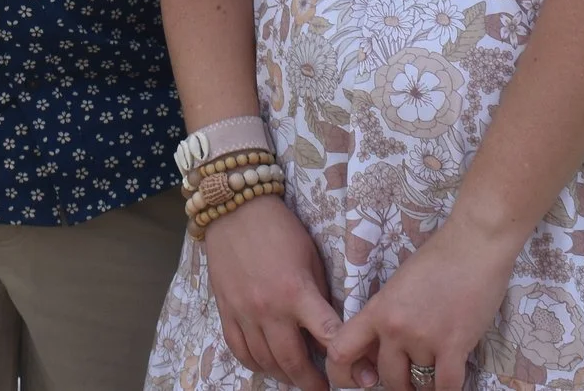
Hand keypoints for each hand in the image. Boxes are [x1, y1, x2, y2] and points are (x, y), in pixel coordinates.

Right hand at [201, 195, 341, 390]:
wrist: (234, 209)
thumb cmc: (280, 229)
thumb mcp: (311, 257)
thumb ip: (320, 295)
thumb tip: (333, 327)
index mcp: (296, 291)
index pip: (327, 335)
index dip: (344, 359)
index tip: (357, 375)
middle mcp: (269, 308)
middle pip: (292, 361)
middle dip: (311, 382)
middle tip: (324, 388)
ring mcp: (244, 313)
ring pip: (265, 361)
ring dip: (284, 376)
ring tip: (298, 378)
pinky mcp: (226, 311)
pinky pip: (239, 351)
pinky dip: (255, 364)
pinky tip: (268, 365)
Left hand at [326, 220, 520, 390]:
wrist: (473, 244)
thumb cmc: (439, 260)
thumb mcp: (398, 286)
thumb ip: (387, 317)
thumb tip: (382, 351)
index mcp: (377, 309)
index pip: (340, 351)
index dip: (343, 376)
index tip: (360, 383)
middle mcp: (393, 326)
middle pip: (386, 378)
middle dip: (401, 383)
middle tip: (413, 376)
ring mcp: (422, 336)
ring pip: (420, 383)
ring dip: (429, 381)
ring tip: (439, 365)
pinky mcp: (453, 344)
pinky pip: (446, 387)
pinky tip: (451, 384)